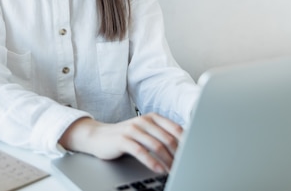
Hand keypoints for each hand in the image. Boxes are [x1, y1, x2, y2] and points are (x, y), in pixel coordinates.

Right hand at [59, 113, 182, 172]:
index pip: (176, 129)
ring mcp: (133, 129)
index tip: (193, 156)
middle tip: (184, 167)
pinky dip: (152, 162)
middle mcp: (144, 121)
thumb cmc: (125, 136)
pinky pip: (141, 152)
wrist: (98, 136)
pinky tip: (158, 170)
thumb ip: (162, 135)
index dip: (186, 143)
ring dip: (167, 161)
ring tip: (173, 172)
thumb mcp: (145, 132)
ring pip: (156, 146)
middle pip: (168, 139)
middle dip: (178, 155)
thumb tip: (184, 147)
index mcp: (153, 118)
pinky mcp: (123, 140)